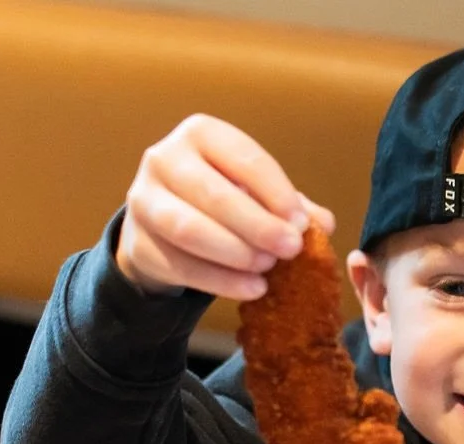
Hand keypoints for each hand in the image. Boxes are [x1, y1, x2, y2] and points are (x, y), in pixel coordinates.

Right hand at [116, 114, 335, 299]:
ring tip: (268, 268)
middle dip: (258, 225)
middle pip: (214, 194)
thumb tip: (324, 224)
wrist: (163, 230)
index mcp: (201, 134)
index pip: (244, 158)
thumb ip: (290, 206)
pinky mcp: (139, 243)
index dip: (276, 192)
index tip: (302, 224)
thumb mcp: (255, 194)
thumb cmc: (220, 203)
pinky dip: (221, 281)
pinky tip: (253, 289)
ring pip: (190, 229)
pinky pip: (182, 265)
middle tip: (291, 250)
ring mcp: (144, 200)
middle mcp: (164, 158)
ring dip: (236, 252)